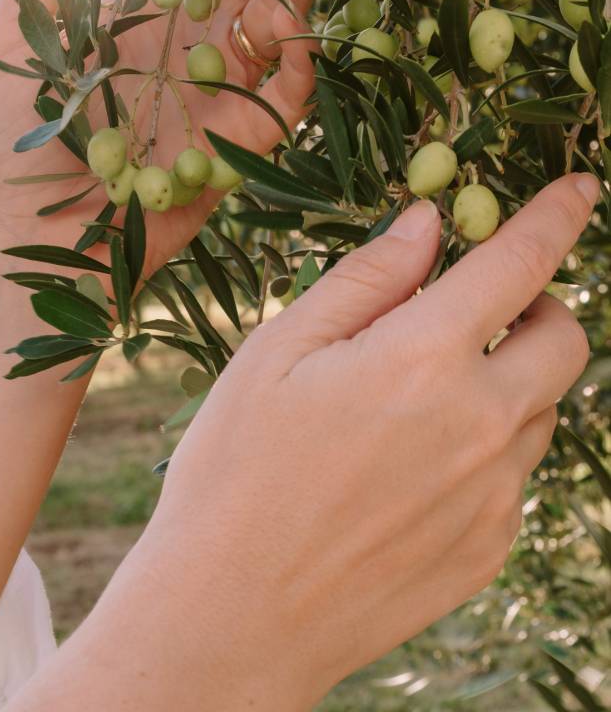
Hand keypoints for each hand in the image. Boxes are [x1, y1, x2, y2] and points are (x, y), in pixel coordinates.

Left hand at [0, 0, 361, 269]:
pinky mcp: (247, 137)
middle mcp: (195, 37)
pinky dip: (299, 56)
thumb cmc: (23, 140)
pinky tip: (291, 25)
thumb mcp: (18, 30)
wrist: (43, 235)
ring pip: (285, 12)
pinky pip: (289, 89)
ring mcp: (227, 85)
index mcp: (147, 6)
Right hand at [6, 173, 597, 711]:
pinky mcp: (489, 548)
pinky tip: (412, 470)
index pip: (520, 265)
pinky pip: (515, 476)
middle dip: (540, 307)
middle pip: (568, 339)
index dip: (556, 216)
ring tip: (425, 399)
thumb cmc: (235, 470)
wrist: (230, 618)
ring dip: (510, 380)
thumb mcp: (279, 351)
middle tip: (481, 312)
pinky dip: (487, 447)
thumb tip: (428, 222)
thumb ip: (366, 278)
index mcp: (422, 359)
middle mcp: (480, 425)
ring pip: (544, 409)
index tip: (580, 188)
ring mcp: (493, 495)